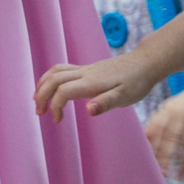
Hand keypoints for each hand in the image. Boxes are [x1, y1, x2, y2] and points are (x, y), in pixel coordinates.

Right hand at [35, 57, 149, 121]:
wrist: (145, 62)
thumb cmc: (137, 82)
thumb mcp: (125, 97)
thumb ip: (106, 103)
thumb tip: (88, 111)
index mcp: (91, 83)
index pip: (63, 91)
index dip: (55, 106)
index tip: (57, 121)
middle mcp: (84, 73)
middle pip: (53, 79)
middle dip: (41, 95)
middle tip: (39, 113)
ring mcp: (85, 69)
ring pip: (55, 72)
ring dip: (43, 85)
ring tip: (38, 100)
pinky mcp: (87, 68)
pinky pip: (62, 69)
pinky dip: (51, 78)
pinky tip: (52, 88)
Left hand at [145, 80, 183, 177]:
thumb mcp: (170, 106)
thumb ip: (157, 121)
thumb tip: (143, 140)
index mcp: (170, 111)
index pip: (158, 131)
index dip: (154, 147)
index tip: (150, 162)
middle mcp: (183, 115)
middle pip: (173, 140)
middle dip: (166, 157)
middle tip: (163, 174)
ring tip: (180, 178)